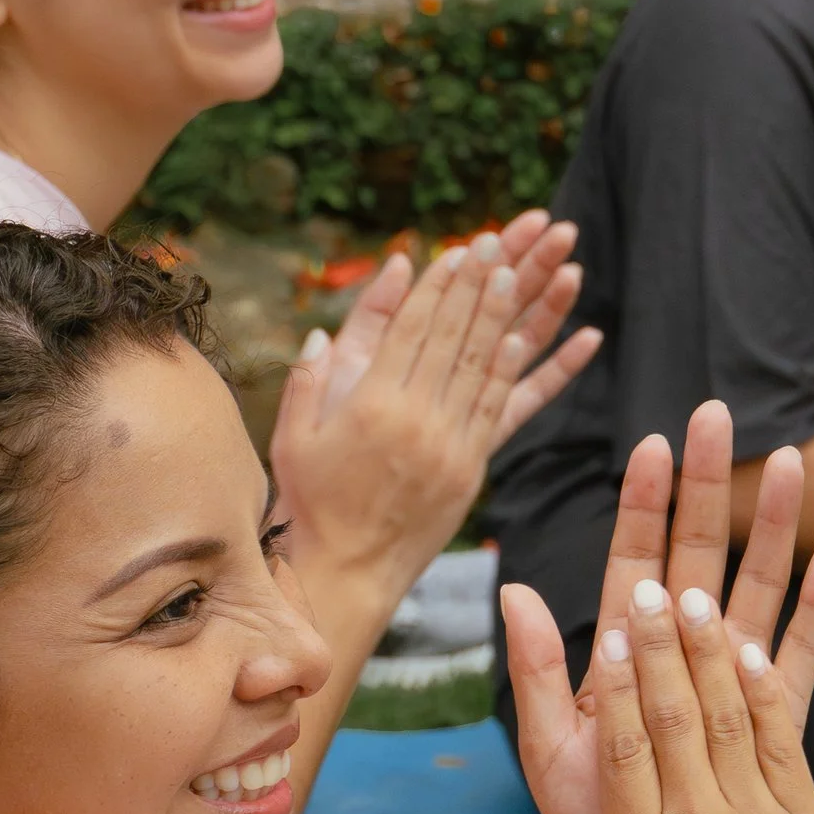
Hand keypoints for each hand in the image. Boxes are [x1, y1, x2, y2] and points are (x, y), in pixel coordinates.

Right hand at [270, 215, 600, 603]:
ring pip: (480, 367)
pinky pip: (497, 409)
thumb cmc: (311, 503)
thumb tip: (323, 331)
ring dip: (499, 317)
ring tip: (515, 274)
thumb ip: (308, 380)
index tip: (456, 251)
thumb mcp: (292, 438)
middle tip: (496, 242)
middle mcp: (416, 421)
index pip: (412, 330)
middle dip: (475, 285)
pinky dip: (510, 370)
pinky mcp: (470, 470)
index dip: (437, 286)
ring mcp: (449, 446)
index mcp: (371, 407)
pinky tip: (521, 339)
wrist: (347, 571)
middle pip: (453, 338)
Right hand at [497, 554, 813, 813]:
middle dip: (663, 647)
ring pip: (731, 720)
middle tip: (653, 587)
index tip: (614, 630)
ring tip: (699, 596)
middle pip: (676, 719)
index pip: (627, 750)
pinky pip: (784, 747)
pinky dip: (766, 695)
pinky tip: (753, 651)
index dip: (622, 684)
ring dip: (714, 652)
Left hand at [511, 402, 813, 813]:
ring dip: (773, 527)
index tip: (653, 443)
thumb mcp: (548, 748)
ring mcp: (729, 684)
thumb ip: (532, 671)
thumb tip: (513, 591)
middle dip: (709, 485)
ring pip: (756, 588)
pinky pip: (803, 654)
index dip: (644, 504)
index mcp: (622, 658)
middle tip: (719, 413)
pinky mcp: (773, 721)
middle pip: (698, 555)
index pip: (634, 562)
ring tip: (791, 461)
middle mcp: (678, 658)